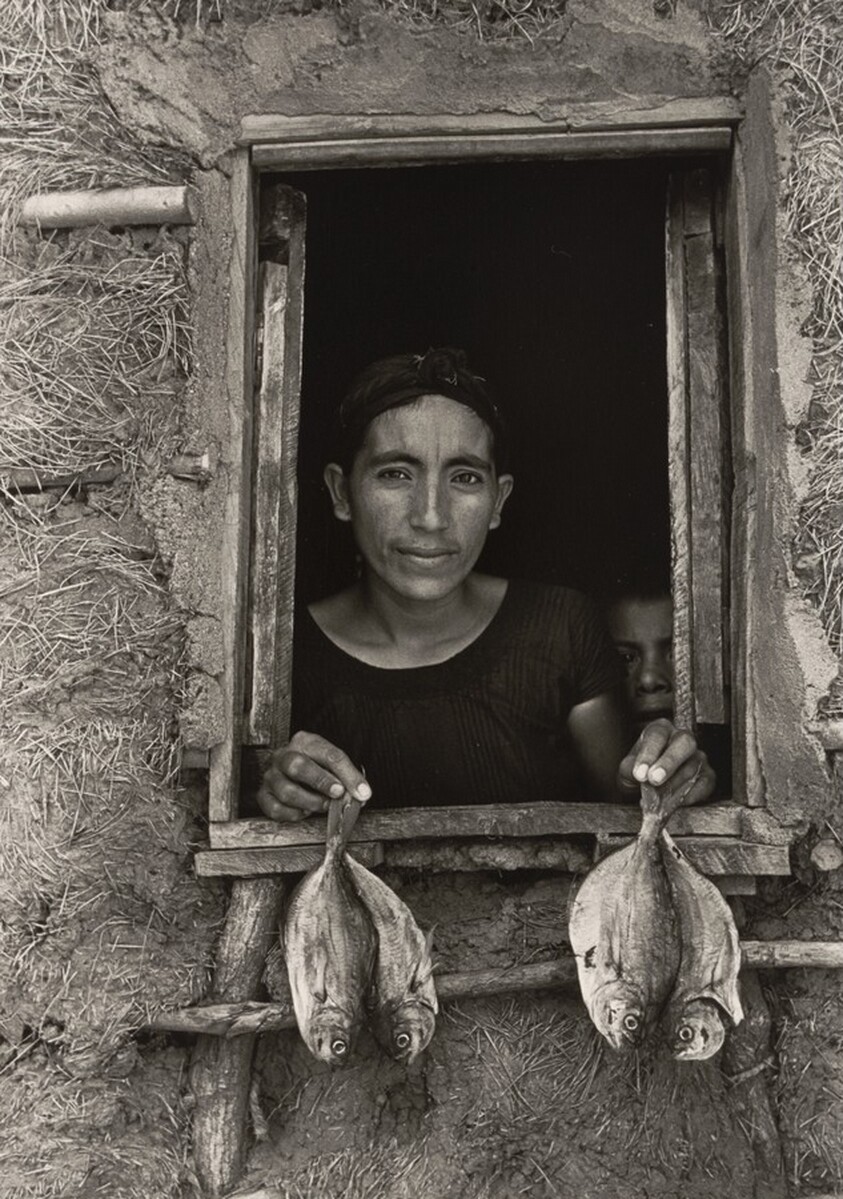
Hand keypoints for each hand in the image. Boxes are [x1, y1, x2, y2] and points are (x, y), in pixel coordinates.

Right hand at [256, 731, 371, 821]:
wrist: (291, 770)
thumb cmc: (315, 766)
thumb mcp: (333, 764)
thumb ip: (348, 778)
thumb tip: (362, 795)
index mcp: (304, 742)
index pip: (327, 754)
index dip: (347, 774)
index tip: (362, 791)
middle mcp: (283, 756)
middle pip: (298, 766)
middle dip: (321, 782)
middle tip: (338, 793)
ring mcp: (270, 776)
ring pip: (286, 791)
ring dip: (310, 802)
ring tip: (324, 805)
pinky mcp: (263, 795)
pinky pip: (276, 808)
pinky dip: (294, 814)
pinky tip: (305, 811)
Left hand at [617, 718, 714, 805]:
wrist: (652, 785)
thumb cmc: (641, 770)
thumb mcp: (628, 768)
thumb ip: (630, 769)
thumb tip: (639, 776)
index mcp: (660, 730)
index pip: (657, 735)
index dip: (648, 754)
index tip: (640, 774)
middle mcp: (682, 738)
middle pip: (684, 742)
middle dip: (669, 762)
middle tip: (654, 780)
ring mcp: (698, 756)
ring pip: (694, 765)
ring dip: (675, 784)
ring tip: (658, 799)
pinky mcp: (708, 774)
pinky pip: (704, 784)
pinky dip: (690, 795)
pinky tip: (675, 802)